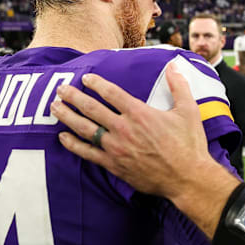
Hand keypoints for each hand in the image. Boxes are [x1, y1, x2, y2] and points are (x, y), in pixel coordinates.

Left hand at [51, 64, 210, 197]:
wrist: (187, 178)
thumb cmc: (189, 145)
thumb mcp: (189, 110)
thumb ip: (179, 86)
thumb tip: (174, 65)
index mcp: (140, 113)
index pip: (111, 93)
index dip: (96, 83)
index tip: (86, 77)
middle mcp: (124, 128)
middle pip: (91, 108)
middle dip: (73, 96)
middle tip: (60, 89)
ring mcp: (116, 148)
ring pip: (84, 129)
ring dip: (67, 116)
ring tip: (55, 108)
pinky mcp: (114, 165)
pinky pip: (87, 153)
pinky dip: (73, 145)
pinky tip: (63, 137)